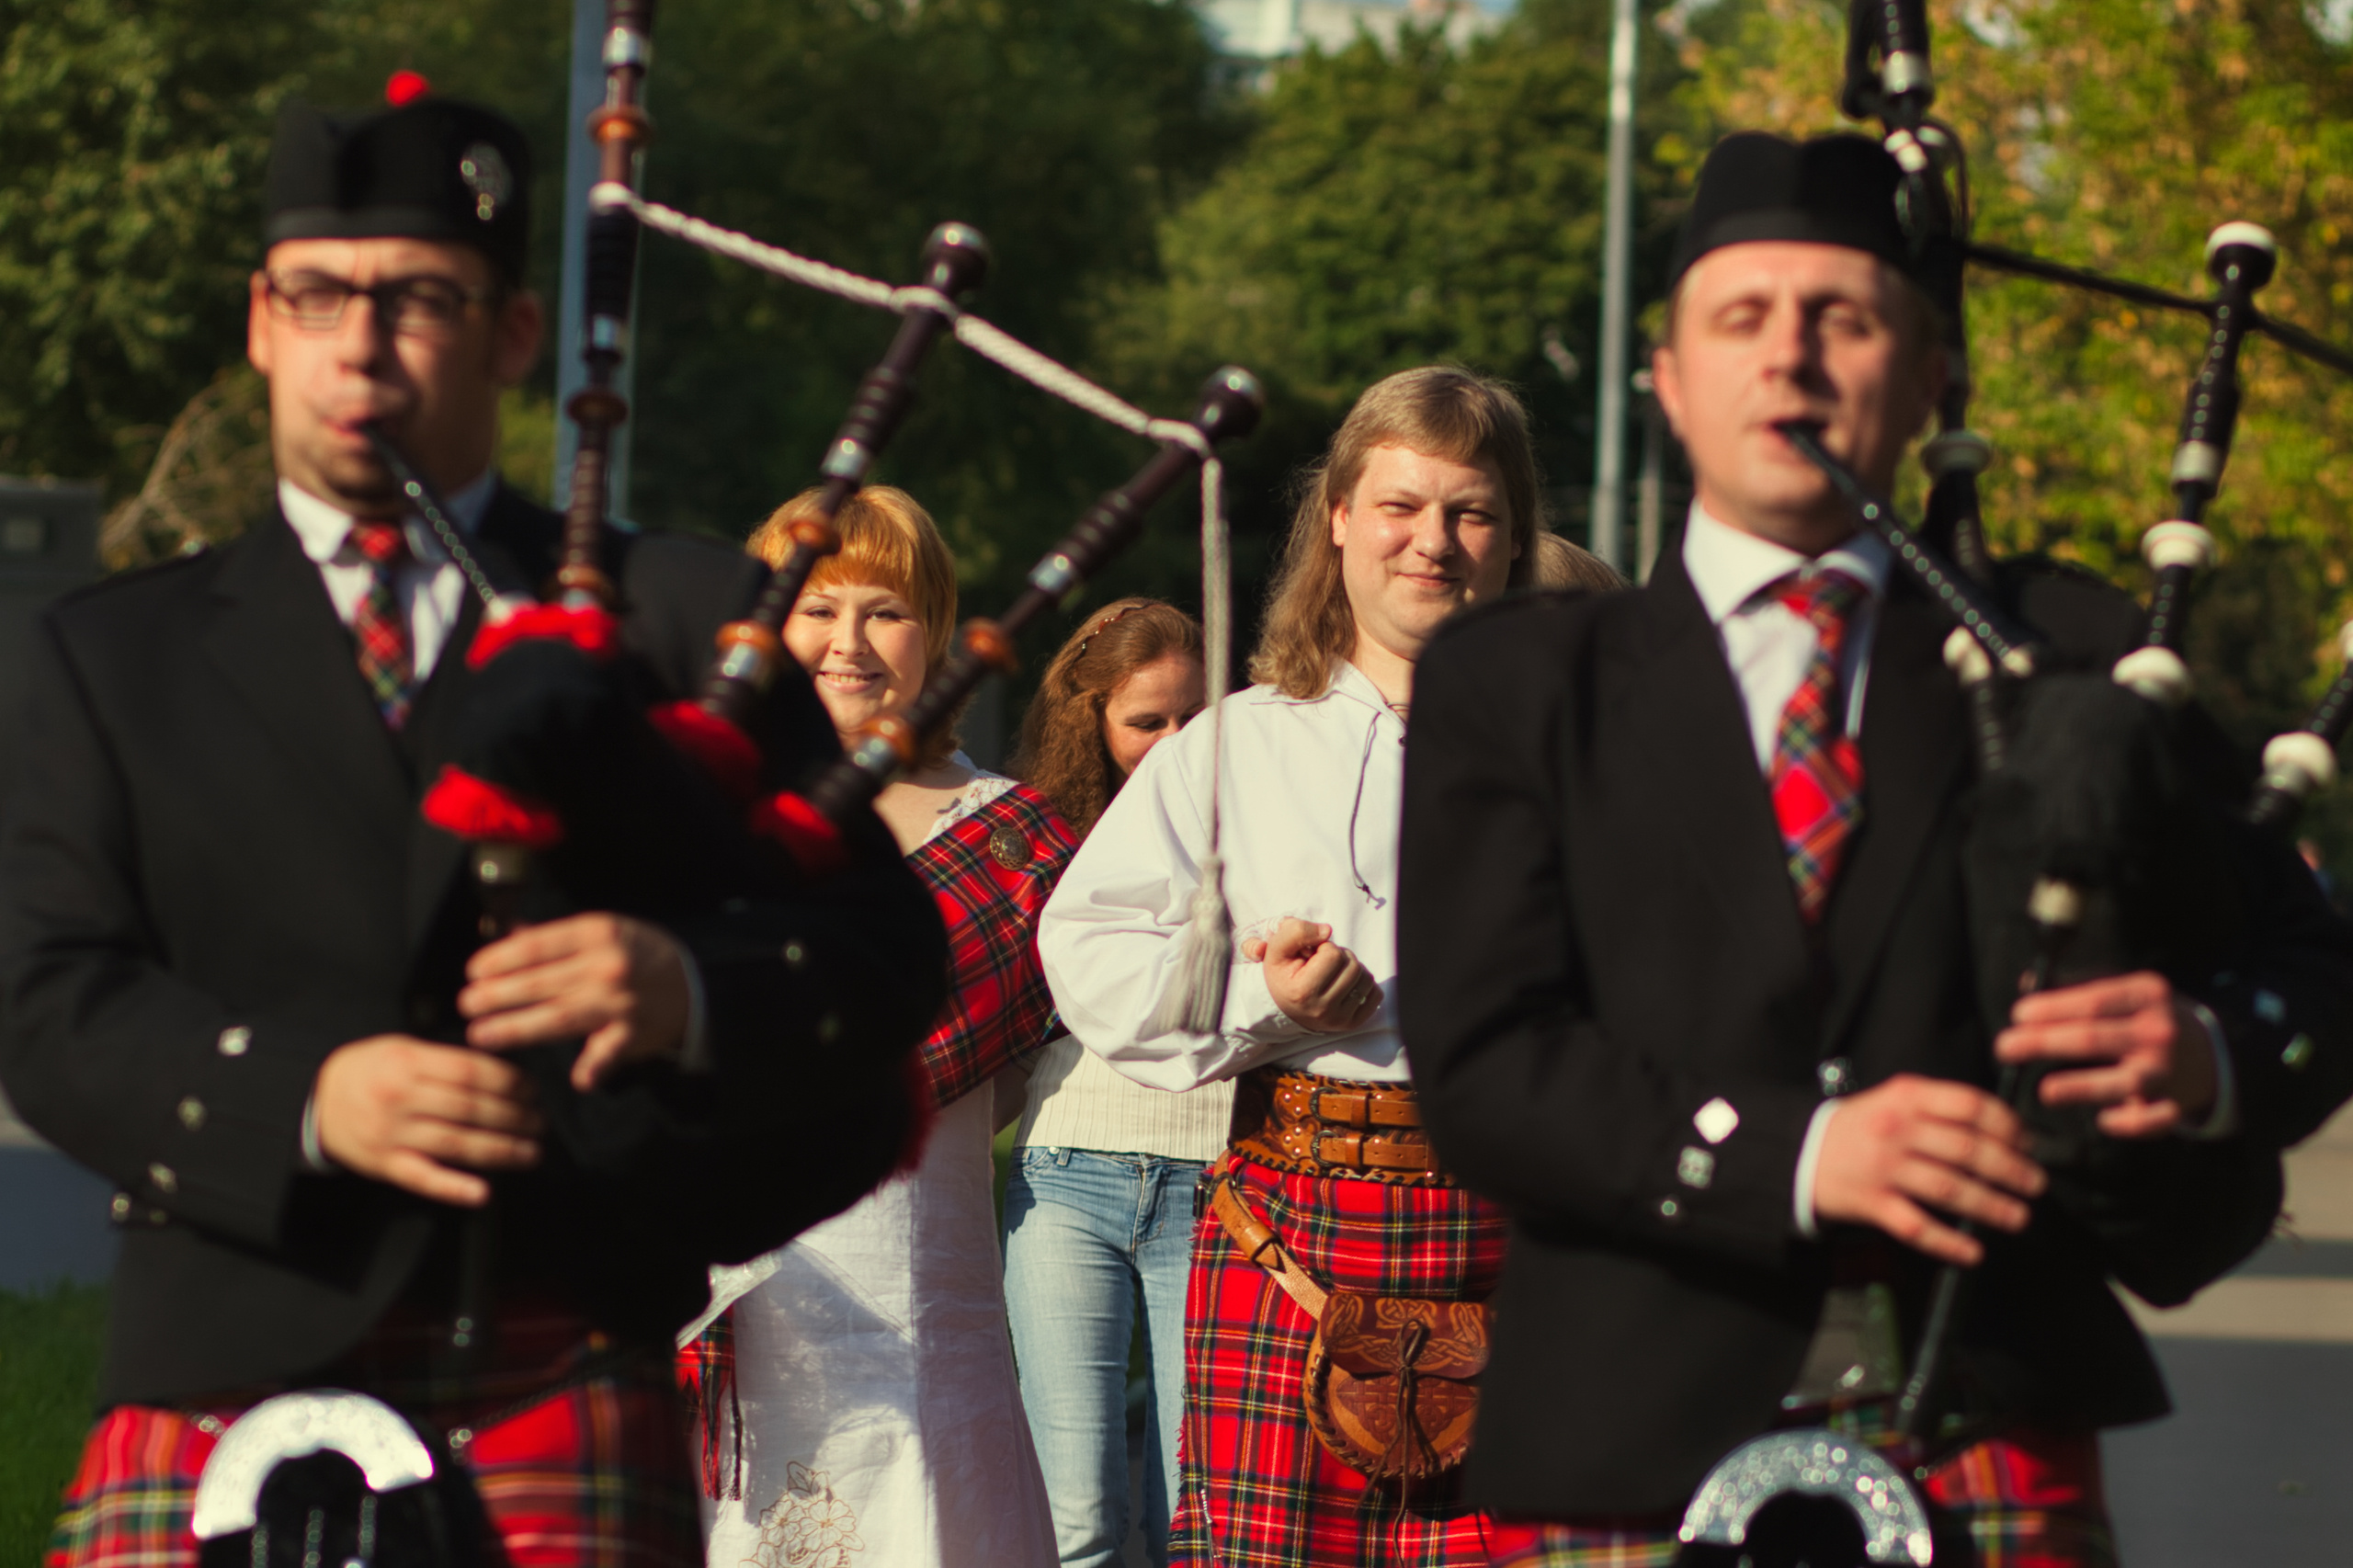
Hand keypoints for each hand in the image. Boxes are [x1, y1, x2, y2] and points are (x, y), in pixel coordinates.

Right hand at [314, 1034, 542, 1206]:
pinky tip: (482, 1193)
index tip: (534, 1090)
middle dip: (515, 1117)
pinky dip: (453, 1188)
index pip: (472, 1072)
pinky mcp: (384, 1164)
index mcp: (408, 1062)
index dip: (511, 1082)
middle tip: (541, 1121)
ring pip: (455, 1144)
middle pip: (470, 1108)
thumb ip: (446, 1060)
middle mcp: (400, 1098)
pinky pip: (422, 1178)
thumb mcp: (403, 1048)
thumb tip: (503, 1073)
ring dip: (501, 1150)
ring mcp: (391, 1134)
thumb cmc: (370, 1070)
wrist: (317, 1099)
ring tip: (532, 1152)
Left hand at [459, 913, 690, 1089]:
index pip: (537, 945)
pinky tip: (577, 1079)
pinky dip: (596, 1066)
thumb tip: (508, 934)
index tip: (473, 972)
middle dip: (497, 995)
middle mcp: (607, 965)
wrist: (693, 983)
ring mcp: (621, 1001)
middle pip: (541, 982)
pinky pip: (610, 1052)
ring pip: (560, 1017)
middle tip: (466, 1005)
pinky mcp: (634, 1033)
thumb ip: (555, 937)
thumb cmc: (637, 954)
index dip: (500, 960)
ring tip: (481, 1035)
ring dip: (517, 1028)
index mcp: (596, 932)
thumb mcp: (602, 931)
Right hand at [1240, 917, 1380, 1033]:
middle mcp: (1322, 1010)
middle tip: (1324, 963)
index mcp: (1302, 992)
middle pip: (1353, 966)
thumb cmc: (1283, 973)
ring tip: (1335, 973)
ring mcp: (1339, 1020)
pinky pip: (1375, 995)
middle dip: (1341, 957)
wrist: (1282, 1005)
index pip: (1333, 955)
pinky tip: (1346, 984)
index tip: (1312, 956)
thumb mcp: (1278, 948)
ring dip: (1353, 968)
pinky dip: (1364, 984)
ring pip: (1366, 978)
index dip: (1325, 947)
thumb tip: (1328, 931)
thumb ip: (1297, 931)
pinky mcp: (1352, 1024)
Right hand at [1811, 1074, 2045, 1266]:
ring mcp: (1884, 1168)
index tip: (2027, 1143)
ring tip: (2018, 1217)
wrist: (1798, 1150)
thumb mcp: (1892, 1099)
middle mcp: (1897, 1129)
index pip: (1970, 1106)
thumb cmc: (1857, 1127)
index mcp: (1906, 1097)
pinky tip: (1971, 1250)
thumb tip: (1999, 1129)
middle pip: (1968, 1149)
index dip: (2008, 1126)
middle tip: (2034, 1184)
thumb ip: (1938, 1107)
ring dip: (1990, 1206)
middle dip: (2011, 1170)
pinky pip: (1916, 1226)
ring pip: (1949, 1189)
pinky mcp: (1872, 1202)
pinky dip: (1948, 1242)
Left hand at [1994, 971, 2215, 1138]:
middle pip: (2095, 1038)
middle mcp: (2159, 1031)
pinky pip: (2154, 1120)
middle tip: (2004, 1047)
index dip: (2052, 1008)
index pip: (2093, 1000)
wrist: (2203, 1050)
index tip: (2017, 1015)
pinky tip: (2102, 1120)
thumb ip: (2075, 985)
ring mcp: (2167, 1070)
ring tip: (2045, 1091)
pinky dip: (2130, 1124)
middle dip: (2045, 1043)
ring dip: (2081, 1088)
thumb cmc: (2141, 1016)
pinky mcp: (2174, 1104)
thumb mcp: (2121, 990)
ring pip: (2123, 1082)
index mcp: (2146, 994)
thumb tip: (2025, 983)